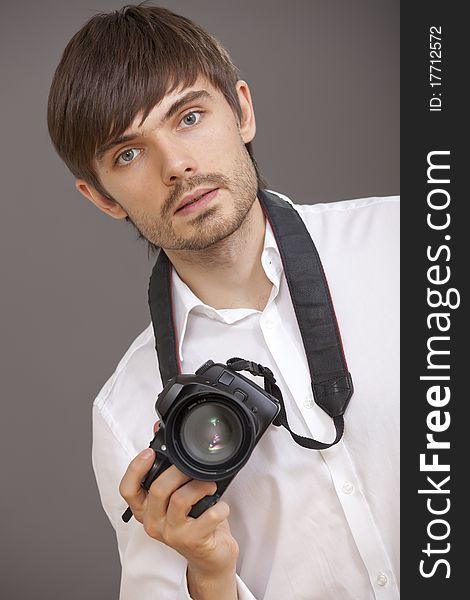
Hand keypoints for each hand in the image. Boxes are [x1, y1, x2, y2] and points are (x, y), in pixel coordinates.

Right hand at [119, 422, 238, 597]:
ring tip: (210, 486)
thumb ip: (168, 467)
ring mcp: (171, 534)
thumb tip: (157, 429)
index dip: (135, 469)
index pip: (127, 490)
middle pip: (158, 489)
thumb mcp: (178, 493)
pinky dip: (219, 506)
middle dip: (180, 471)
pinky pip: (208, 515)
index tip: (149, 452)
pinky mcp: (191, 541)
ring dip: (201, 486)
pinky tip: (220, 507)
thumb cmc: (194, 520)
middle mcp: (153, 522)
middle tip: (194, 469)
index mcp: (145, 509)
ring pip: (180, 499)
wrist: (211, 555)